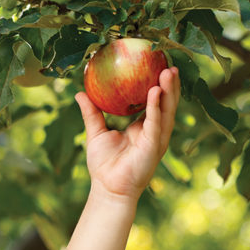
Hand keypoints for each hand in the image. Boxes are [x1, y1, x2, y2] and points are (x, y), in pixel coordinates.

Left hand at [74, 66, 179, 203]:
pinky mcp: (153, 146)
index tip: (156, 64)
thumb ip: (91, 113)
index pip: (154, 101)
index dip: (157, 84)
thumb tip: (79, 93)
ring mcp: (156, 138)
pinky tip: (155, 92)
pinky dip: (156, 107)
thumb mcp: (96, 133)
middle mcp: (154, 131)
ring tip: (169, 70)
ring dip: (169, 90)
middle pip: (166, 102)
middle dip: (170, 83)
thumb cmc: (103, 165)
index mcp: (143, 127)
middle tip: (168, 61)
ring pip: (167, 110)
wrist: (107, 189)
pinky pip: (156, 123)